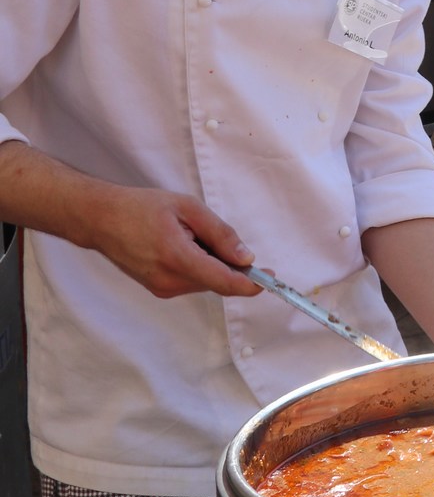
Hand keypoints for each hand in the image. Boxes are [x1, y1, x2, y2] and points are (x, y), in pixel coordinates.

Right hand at [89, 187, 260, 298]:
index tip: (270, 279)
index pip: (223, 281)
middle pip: (218, 281)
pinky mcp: (158, 289)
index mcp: (177, 258)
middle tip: (209, 233)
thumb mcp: (188, 208)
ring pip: (206, 281)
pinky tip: (181, 245)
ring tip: (188, 235)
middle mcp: (169, 280)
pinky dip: (198, 266)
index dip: (250, 284)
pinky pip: (192, 281)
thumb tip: (247, 258)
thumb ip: (220, 234)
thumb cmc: (142, 207)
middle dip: (228, 263)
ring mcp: (162, 288)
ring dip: (212, 263)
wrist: (100, 219)